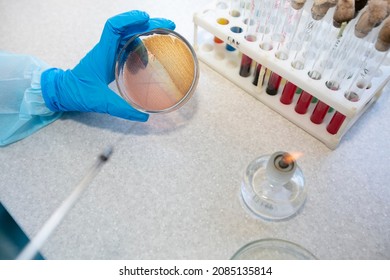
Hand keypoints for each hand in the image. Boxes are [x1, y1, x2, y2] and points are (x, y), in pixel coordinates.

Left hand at [41, 10, 174, 120]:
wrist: (63, 92)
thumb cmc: (78, 93)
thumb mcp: (102, 102)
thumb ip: (123, 110)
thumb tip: (144, 117)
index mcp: (102, 54)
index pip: (114, 27)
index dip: (130, 19)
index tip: (147, 18)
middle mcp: (106, 48)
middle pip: (127, 27)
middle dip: (148, 24)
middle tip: (168, 26)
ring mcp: (108, 52)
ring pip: (128, 36)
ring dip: (144, 38)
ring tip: (156, 49)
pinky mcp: (109, 57)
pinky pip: (126, 46)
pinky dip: (138, 50)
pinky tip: (143, 63)